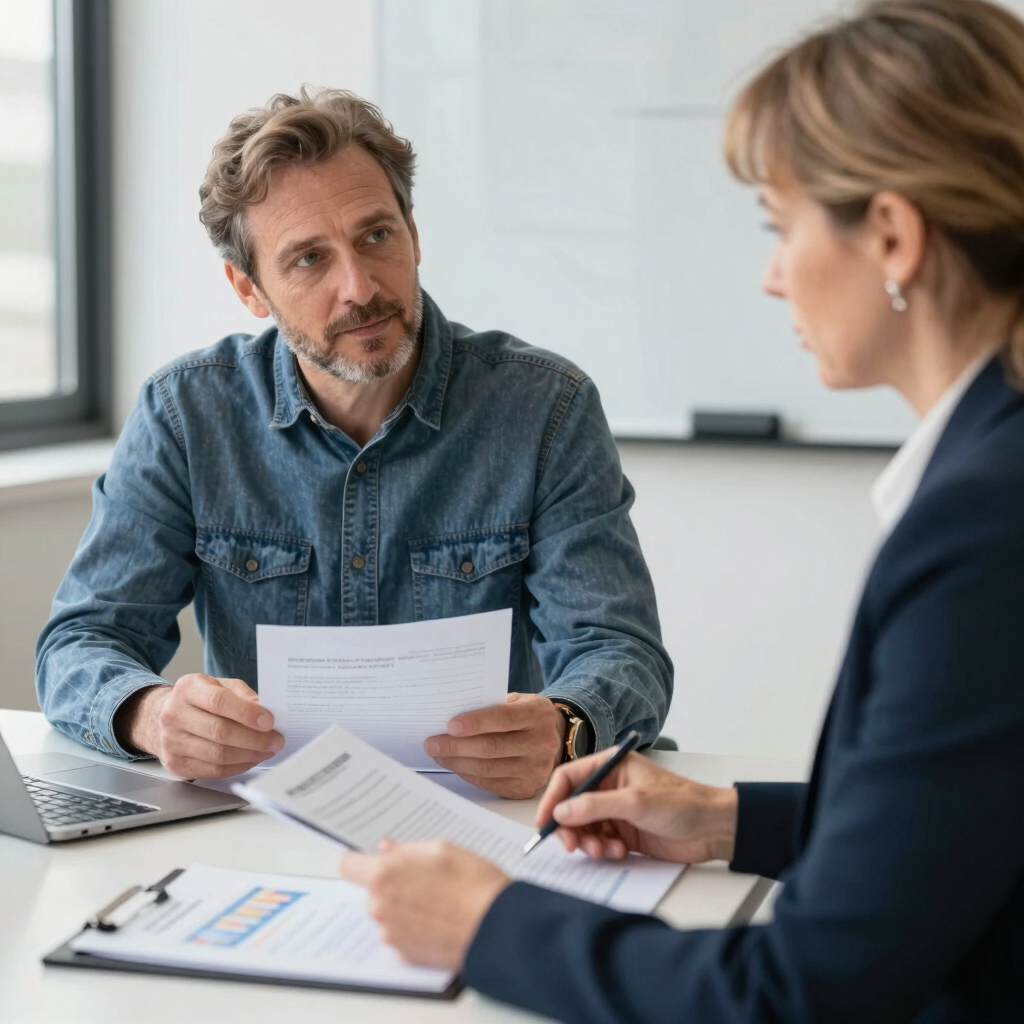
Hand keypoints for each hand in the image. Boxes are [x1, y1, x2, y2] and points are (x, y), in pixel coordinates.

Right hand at [114, 675, 283, 778]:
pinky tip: (250, 759)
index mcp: (188, 689)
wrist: (163, 717)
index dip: (247, 713)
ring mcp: (172, 742)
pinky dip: (237, 767)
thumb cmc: (199, 699)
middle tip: (276, 740)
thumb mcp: (219, 685)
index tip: (269, 721)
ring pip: (218, 755)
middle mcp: (174, 715)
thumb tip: (266, 711)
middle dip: (254, 739)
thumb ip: (242, 695)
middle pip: (220, 731)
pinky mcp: (176, 764)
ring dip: (249, 755)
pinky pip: (213, 771)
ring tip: (267, 751)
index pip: (219, 701)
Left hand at [341, 840, 510, 968]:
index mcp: (385, 875)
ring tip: (437, 899)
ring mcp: (391, 934)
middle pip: (372, 891)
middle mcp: (380, 907)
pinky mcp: (405, 954)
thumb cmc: (473, 884)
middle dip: (390, 883)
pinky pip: (400, 933)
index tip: (373, 860)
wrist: (496, 927)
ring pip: (387, 913)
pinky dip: (413, 926)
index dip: (361, 860)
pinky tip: (439, 918)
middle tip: (423, 877)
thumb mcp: (442, 849)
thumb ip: (406, 849)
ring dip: (402, 906)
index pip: (348, 865)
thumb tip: (387, 849)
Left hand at [423, 692, 565, 797]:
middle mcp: (542, 743)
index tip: (450, 726)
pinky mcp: (527, 788)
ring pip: (488, 768)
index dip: (475, 723)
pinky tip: (455, 765)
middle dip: (456, 746)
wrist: (552, 737)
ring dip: (457, 762)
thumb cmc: (524, 714)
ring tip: (438, 754)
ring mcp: (537, 769)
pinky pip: (490, 783)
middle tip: (432, 743)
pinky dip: (468, 774)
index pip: (504, 719)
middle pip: (492, 747)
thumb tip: (451, 718)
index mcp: (539, 715)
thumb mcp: (517, 700)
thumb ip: (491, 706)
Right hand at [536, 749, 738, 863]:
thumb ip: (595, 806)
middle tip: (574, 847)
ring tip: (605, 851)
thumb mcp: (636, 802)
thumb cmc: (682, 803)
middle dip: (571, 827)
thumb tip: (561, 812)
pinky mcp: (624, 832)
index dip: (553, 799)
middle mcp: (609, 786)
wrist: (713, 828)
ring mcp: (616, 810)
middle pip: (572, 806)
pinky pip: (600, 842)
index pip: (569, 778)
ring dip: (589, 842)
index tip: (545, 822)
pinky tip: (619, 852)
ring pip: (584, 827)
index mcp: (610, 766)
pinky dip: (603, 850)